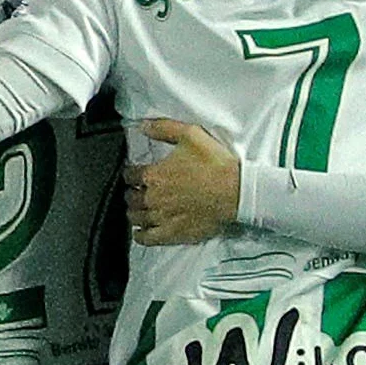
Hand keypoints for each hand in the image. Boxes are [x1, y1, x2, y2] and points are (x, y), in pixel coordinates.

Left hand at [124, 118, 244, 243]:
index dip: (131, 172)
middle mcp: (153, 198)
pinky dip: (141, 236)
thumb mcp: (190, 135)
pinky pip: (148, 238)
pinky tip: (140, 233)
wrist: (236, 191)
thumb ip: (163, 129)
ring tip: (138, 209)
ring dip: (134, 212)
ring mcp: (162, 218)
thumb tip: (142, 125)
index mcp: (154, 175)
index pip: (130, 175)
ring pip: (136, 217)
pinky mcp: (173, 233)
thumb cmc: (214, 163)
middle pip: (131, 197)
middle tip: (137, 190)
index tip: (134, 173)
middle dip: (132, 192)